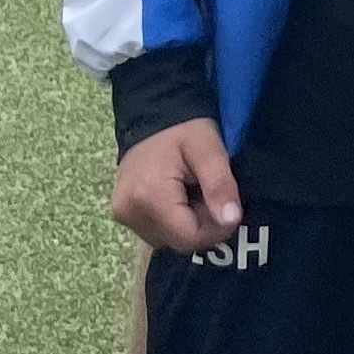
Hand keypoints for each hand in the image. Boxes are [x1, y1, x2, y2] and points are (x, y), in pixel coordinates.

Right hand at [110, 117, 242, 253]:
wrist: (151, 113)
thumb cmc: (183, 128)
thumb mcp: (209, 149)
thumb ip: (220, 185)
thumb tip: (231, 220)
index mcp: (149, 197)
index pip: (188, 237)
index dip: (215, 228)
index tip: (229, 206)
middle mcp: (129, 212)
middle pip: (178, 241)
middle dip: (203, 224)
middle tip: (211, 193)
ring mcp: (123, 215)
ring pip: (168, 239)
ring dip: (189, 224)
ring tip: (195, 192)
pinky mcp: (123, 214)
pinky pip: (156, 231)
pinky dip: (174, 221)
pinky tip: (181, 197)